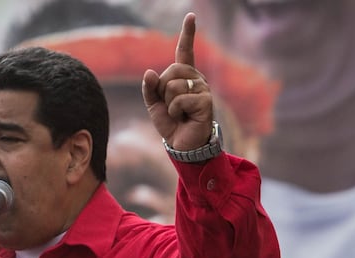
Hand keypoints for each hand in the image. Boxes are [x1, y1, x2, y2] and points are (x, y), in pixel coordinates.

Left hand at [141, 12, 213, 151]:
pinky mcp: (205, 100)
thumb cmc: (171, 123)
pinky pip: (179, 99)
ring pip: (173, 85)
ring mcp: (203, 88)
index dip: (187, 34)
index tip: (191, 16)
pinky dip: (175, 111)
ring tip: (179, 113)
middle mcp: (196, 78)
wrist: (183, 144)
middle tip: (171, 105)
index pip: (185, 51)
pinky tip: (184, 117)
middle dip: (163, 90)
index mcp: (184, 76)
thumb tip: (149, 72)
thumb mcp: (154, 104)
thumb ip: (149, 88)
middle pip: (171, 71)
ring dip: (169, 103)